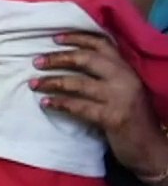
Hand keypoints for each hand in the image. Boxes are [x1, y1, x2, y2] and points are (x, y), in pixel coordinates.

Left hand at [33, 32, 163, 175]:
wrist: (151, 148)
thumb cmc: (132, 117)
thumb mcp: (123, 89)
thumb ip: (105, 75)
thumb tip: (68, 61)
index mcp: (127, 69)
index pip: (102, 44)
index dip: (77, 38)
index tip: (54, 38)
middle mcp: (125, 78)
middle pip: (86, 59)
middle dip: (58, 58)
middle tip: (36, 61)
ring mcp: (120, 98)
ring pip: (78, 83)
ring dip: (52, 82)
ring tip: (33, 83)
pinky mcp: (113, 117)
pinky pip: (79, 107)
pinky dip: (60, 104)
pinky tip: (45, 103)